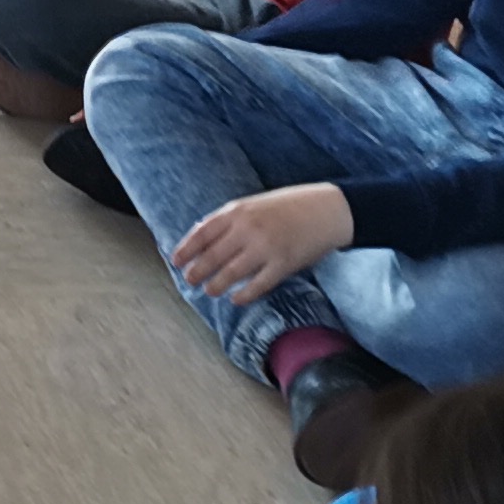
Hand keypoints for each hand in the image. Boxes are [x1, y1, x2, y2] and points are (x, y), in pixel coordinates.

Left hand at [168, 183, 355, 304]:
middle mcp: (248, 229)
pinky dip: (244, 295)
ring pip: (231, 273)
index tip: (175, 261)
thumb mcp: (253, 204)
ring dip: (216, 284)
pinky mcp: (283, 264)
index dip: (187, 249)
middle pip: (213, 255)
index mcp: (238, 211)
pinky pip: (258, 285)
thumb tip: (199, 231)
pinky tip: (236, 299)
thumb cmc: (288, 206)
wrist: (327, 209)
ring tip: (209, 291)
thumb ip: (228, 219)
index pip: (203, 232)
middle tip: (189, 280)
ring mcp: (265, 247)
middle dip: (197, 270)